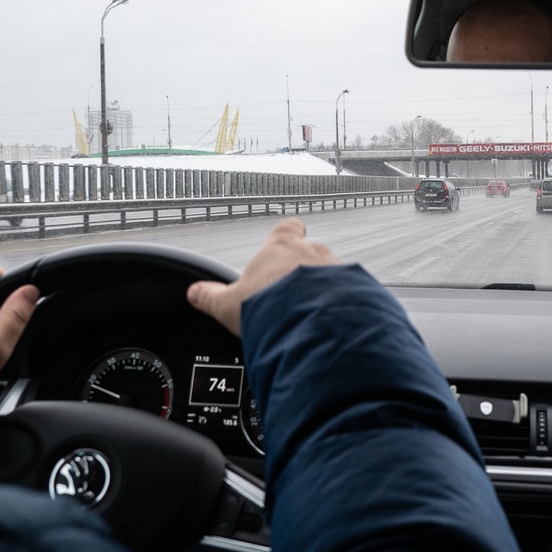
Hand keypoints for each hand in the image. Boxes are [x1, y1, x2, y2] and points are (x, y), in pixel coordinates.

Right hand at [187, 218, 339, 335]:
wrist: (313, 322)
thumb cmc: (272, 306)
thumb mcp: (230, 304)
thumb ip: (212, 297)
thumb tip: (196, 294)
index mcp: (281, 247)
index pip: (287, 227)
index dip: (287, 233)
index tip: (286, 236)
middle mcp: (312, 252)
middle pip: (309, 254)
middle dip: (303, 272)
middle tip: (293, 295)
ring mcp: (337, 269)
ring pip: (331, 275)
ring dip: (325, 290)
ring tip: (313, 314)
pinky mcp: (355, 290)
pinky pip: (348, 295)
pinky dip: (341, 306)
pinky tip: (331, 324)